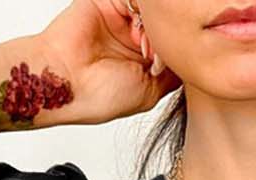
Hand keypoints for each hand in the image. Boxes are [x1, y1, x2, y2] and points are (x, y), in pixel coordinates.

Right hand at [39, 0, 180, 125]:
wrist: (66, 82)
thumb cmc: (100, 95)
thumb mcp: (149, 90)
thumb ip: (171, 73)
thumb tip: (189, 61)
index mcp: (141, 58)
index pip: (171, 45)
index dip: (175, 53)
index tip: (162, 69)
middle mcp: (132, 36)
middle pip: (164, 26)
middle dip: (164, 40)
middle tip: (152, 58)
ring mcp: (121, 17)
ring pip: (153, 12)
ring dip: (153, 28)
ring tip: (142, 47)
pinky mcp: (108, 0)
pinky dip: (143, 11)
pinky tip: (136, 31)